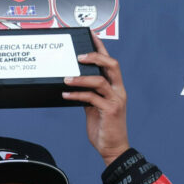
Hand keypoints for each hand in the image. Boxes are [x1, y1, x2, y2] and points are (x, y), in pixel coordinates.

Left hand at [61, 33, 129, 165]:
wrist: (112, 149)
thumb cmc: (104, 128)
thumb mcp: (94, 107)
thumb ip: (89, 94)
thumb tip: (75, 82)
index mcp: (115, 87)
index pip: (109, 62)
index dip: (101, 47)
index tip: (91, 34)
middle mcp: (118, 91)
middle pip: (112, 65)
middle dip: (96, 56)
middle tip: (79, 55)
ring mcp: (116, 100)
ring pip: (100, 80)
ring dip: (81, 78)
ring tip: (66, 79)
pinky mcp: (110, 111)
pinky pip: (91, 98)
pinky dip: (77, 95)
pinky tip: (66, 95)